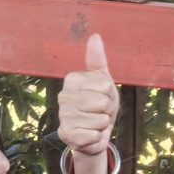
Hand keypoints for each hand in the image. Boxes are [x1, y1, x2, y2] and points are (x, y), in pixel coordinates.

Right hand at [56, 31, 119, 173]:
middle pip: (103, 103)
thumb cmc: (99, 104)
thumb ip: (97, 60)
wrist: (94, 132)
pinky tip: (89, 134)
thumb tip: (95, 36)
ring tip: (94, 123)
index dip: (109, 93)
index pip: (105, 85)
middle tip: (99, 112)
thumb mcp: (103, 80)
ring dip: (102, 124)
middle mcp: (63, 96)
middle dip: (107, 110)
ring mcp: (63, 116)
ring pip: (99, 120)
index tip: (102, 96)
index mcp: (72, 80)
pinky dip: (97, 137)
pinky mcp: (66, 134)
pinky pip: (93, 135)